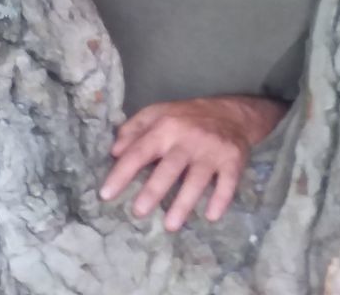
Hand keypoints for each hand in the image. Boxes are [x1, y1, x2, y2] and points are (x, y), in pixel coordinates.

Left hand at [99, 96, 286, 231]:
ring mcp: (212, 150)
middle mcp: (188, 139)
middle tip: (138, 212)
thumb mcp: (158, 114)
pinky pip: (228, 182)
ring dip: (184, 203)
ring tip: (170, 225)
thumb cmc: (187, 117)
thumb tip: (114, 152)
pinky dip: (221, 199)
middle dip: (153, 190)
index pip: (140, 151)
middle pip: (169, 168)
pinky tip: (211, 216)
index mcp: (166, 127)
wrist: (232, 112)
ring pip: (197, 179)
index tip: (106, 195)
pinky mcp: (233, 160)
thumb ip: (134, 129)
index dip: (122, 173)